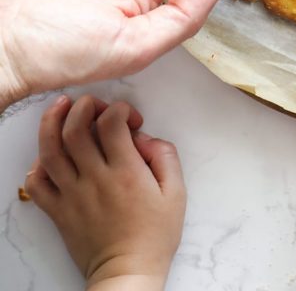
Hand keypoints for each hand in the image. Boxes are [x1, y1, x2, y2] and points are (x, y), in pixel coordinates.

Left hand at [25, 95, 185, 290]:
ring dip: (52, 123)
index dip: (120, 109)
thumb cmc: (154, 235)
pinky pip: (37, 184)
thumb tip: (145, 137)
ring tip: (60, 108)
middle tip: (93, 105)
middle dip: (83, 106)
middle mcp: (95, 179)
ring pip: (51, 151)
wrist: (128, 273)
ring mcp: (72, 195)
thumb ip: (165, 156)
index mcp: (126, 172)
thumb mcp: (176, 193)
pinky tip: (50, 156)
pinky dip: (38, 164)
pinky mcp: (59, 211)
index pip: (111, 122)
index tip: (129, 118)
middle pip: (75, 129)